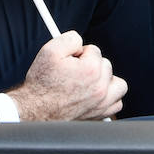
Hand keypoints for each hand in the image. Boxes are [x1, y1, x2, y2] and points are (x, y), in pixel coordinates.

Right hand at [9, 30, 126, 119]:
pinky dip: (109, 98)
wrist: (36, 110)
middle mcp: (100, 87)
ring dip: (106, 80)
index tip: (69, 61)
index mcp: (91, 70)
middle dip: (92, 65)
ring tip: (90, 81)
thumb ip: (70, 38)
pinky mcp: (100, 114)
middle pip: (106, 65)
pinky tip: (96, 94)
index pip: (94, 50)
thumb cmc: (42, 84)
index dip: (79, 53)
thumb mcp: (49, 51)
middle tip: (75, 71)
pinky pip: (116, 102)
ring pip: (118, 84)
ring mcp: (102, 103)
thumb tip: (80, 41)